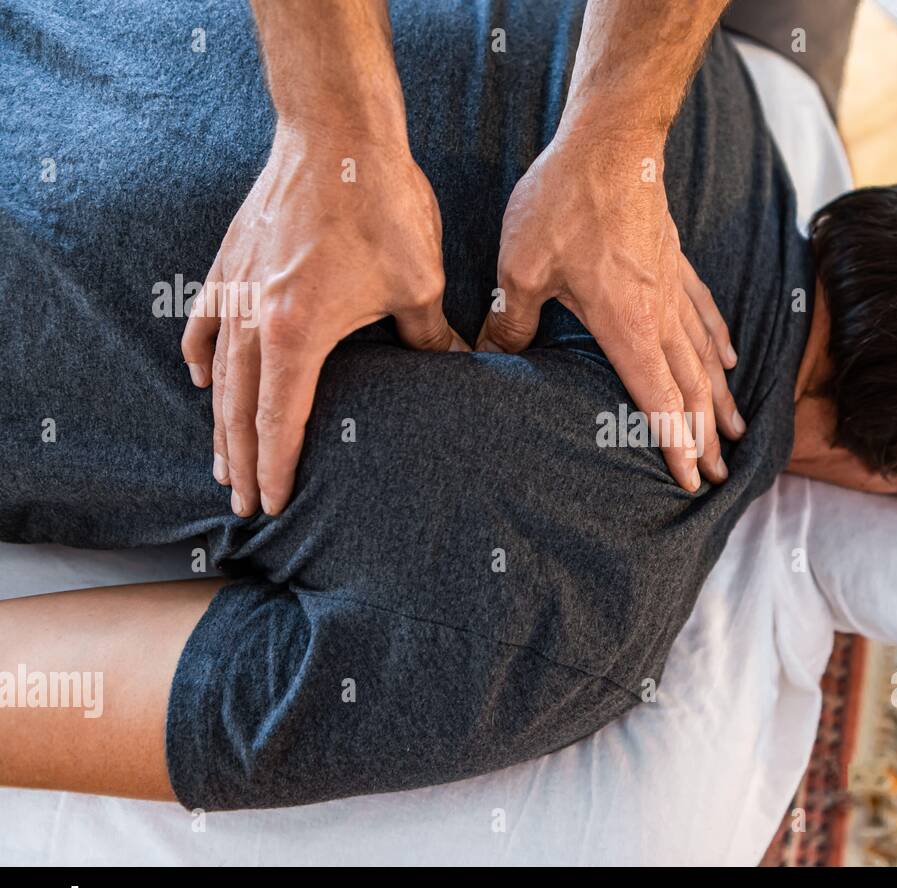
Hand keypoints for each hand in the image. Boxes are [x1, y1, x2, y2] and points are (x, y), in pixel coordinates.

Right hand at [182, 126, 466, 516]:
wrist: (335, 130)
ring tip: (222, 461)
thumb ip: (428, 336)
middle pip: (240, 408)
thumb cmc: (381, 204)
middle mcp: (255, 318)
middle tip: (241, 504)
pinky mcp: (231, 261)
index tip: (273, 504)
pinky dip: (202, 353)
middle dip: (243, 460)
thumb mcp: (418, 281)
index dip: (278, 466)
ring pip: (219, 373)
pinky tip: (200, 376)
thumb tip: (452, 365)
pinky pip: (206, 321)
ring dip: (220, 421)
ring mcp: (236, 289)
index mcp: (298, 334)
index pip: (282, 420)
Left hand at [478, 127, 743, 491]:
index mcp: (627, 328)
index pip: (658, 402)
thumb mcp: (520, 267)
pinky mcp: (674, 262)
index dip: (675, 446)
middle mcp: (660, 316)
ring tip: (735, 433)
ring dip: (720, 399)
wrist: (611, 140)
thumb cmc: (565, 202)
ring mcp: (673, 288)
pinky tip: (728, 357)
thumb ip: (510, 320)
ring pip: (705, 357)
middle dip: (705, 438)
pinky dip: (718, 341)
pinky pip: (704, 312)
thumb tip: (486, 354)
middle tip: (720, 476)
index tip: (691, 483)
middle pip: (691, 389)